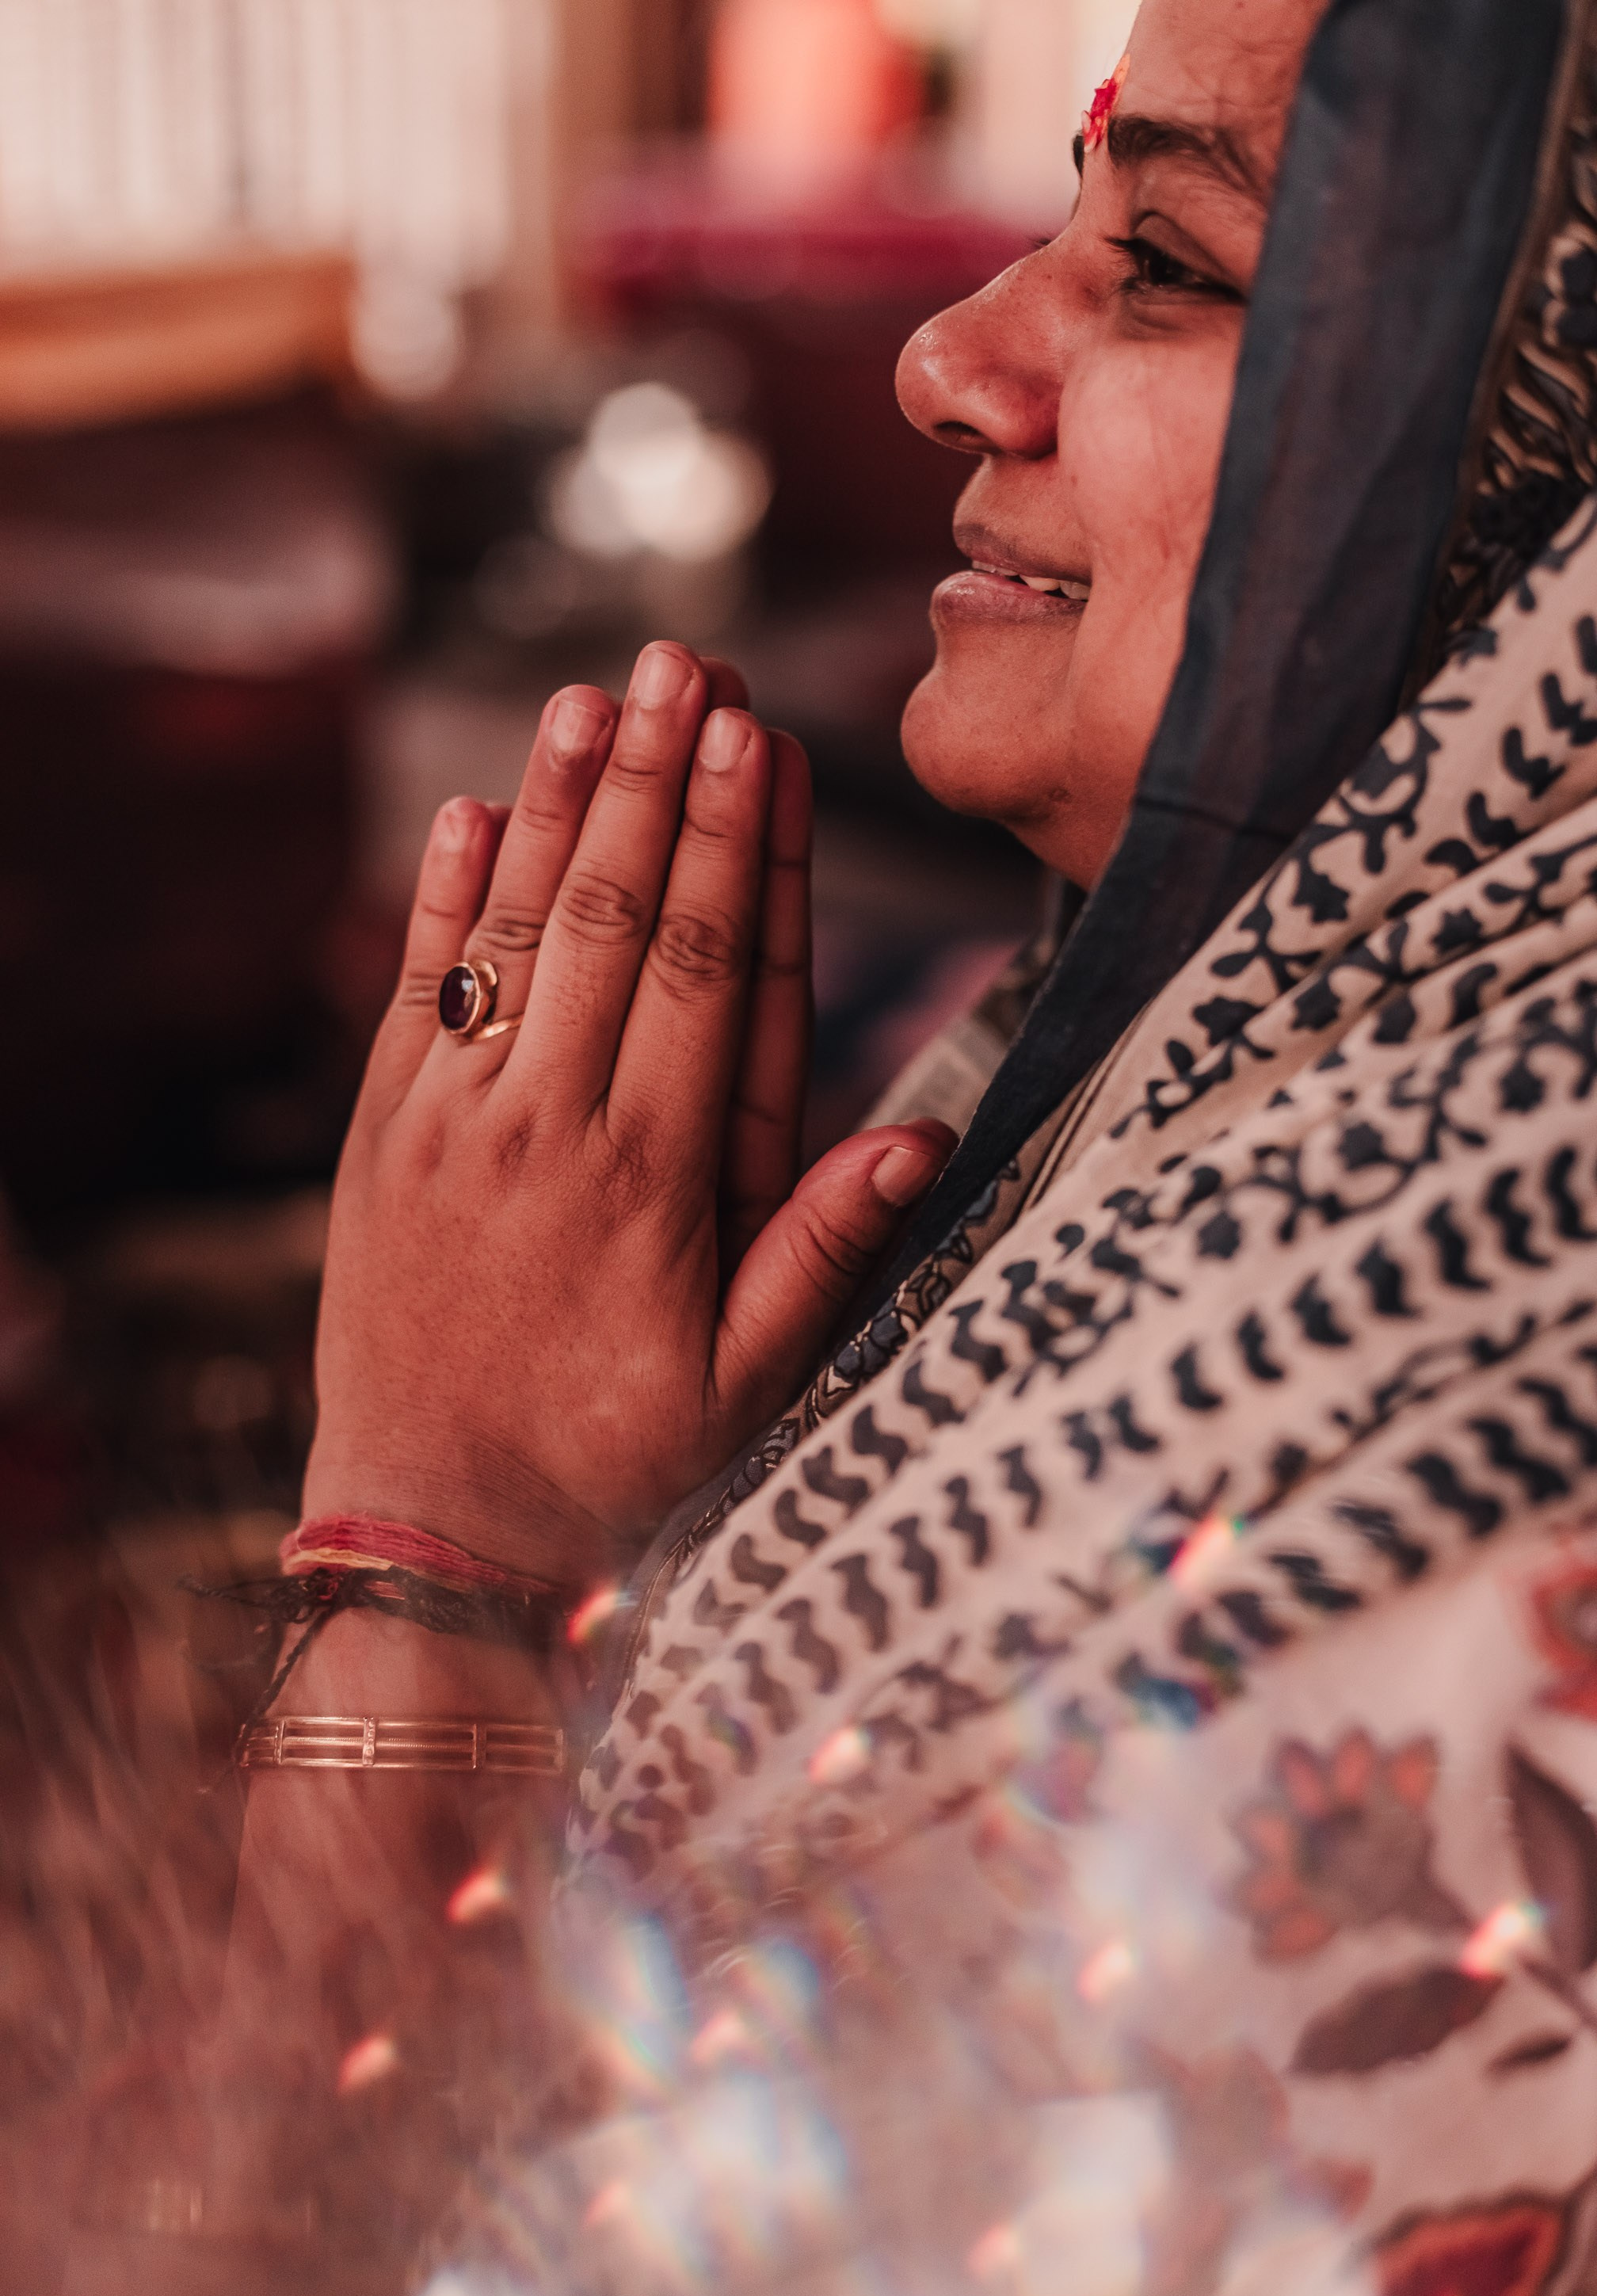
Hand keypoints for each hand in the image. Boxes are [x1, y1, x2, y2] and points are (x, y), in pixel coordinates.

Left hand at [305, 641, 955, 1586]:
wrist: (431, 1534)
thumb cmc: (612, 1464)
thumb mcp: (745, 1383)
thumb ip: (826, 1251)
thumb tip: (926, 1133)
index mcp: (650, 1178)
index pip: (703, 970)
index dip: (731, 842)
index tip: (755, 735)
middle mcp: (546, 1127)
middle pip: (612, 917)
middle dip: (652, 779)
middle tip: (684, 662)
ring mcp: (450, 1124)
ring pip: (513, 933)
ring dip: (552, 804)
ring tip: (592, 695)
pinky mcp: (381, 1141)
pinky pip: (412, 994)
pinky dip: (440, 900)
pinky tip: (465, 811)